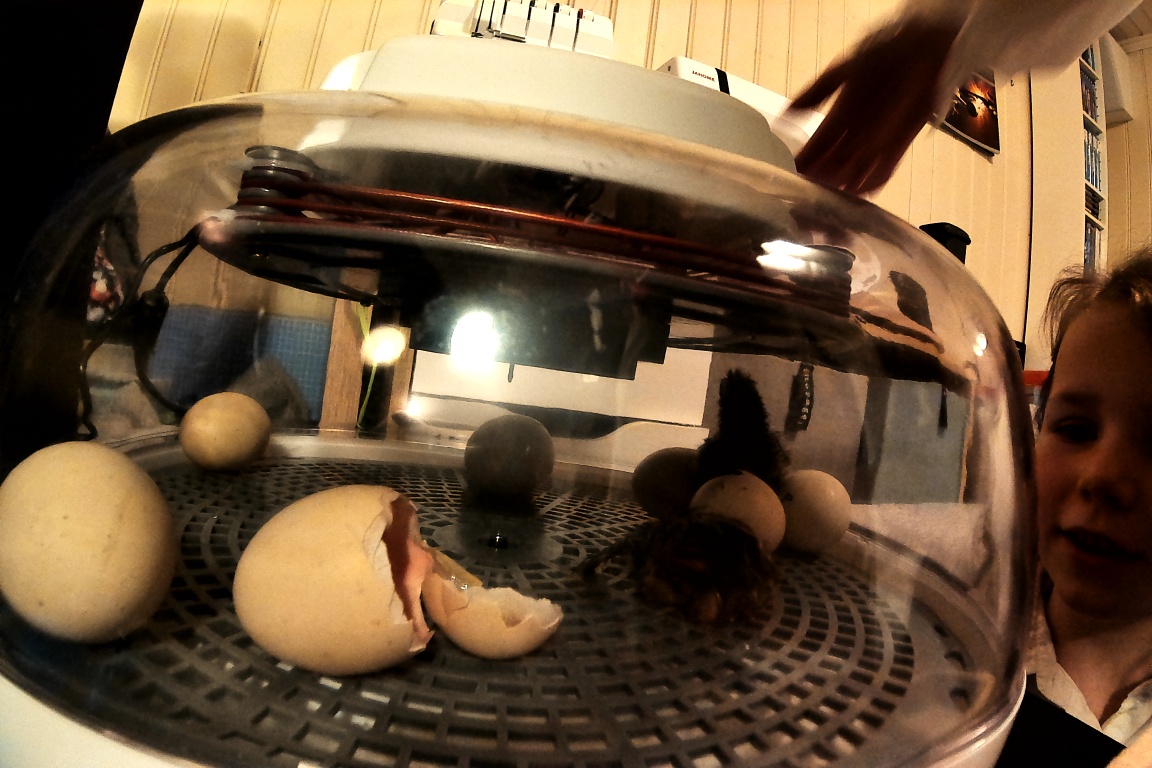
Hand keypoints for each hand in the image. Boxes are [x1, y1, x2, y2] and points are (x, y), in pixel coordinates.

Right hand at [786, 17, 961, 194]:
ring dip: (847, 181)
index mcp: (842, 111)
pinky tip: (862, 192)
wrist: (924, 50)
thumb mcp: (845, 71)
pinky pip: (886, 166)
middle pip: (838, 158)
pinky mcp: (901, 141)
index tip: (795, 173)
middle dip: (825, 175)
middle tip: (812, 192)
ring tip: (834, 197)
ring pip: (859, 165)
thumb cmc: (884, 56)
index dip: (809, 157)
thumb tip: (787, 112)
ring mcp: (880, 136)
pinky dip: (874, 179)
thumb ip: (817, 93)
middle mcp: (858, 127)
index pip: (820, 140)